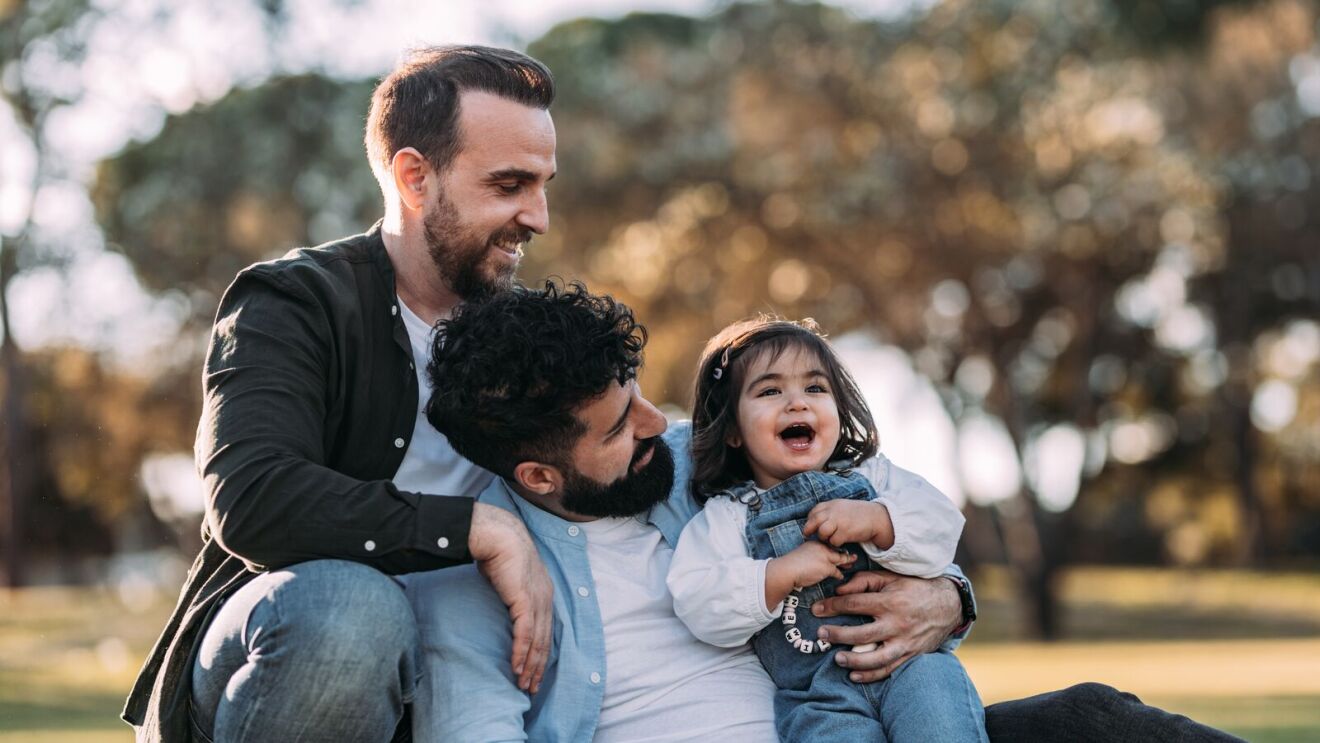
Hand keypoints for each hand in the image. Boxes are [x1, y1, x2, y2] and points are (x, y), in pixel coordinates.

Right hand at [468, 502, 553, 693]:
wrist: (497, 534)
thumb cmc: (499, 552)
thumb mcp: (509, 577)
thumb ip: (511, 594)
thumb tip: (504, 603)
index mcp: (544, 592)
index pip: (546, 630)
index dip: (542, 653)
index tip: (535, 671)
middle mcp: (545, 598)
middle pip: (546, 641)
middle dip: (539, 667)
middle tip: (532, 688)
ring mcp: (537, 601)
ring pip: (537, 642)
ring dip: (530, 666)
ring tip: (524, 685)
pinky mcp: (525, 602)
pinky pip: (525, 635)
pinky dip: (521, 654)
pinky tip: (516, 668)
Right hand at [777, 540, 856, 587]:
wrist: (787, 570)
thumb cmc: (791, 564)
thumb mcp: (802, 554)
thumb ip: (812, 555)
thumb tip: (817, 562)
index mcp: (815, 543)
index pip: (829, 545)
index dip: (836, 548)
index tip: (840, 551)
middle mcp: (821, 548)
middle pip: (837, 550)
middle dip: (845, 554)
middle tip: (852, 556)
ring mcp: (825, 557)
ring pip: (840, 559)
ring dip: (846, 562)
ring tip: (851, 563)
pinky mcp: (827, 568)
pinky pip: (836, 572)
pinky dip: (839, 575)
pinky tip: (840, 577)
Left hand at [802, 499, 892, 547]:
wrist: (876, 517)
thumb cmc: (857, 514)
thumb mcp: (841, 507)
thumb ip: (829, 511)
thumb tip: (815, 520)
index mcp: (831, 504)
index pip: (813, 513)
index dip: (810, 522)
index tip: (812, 528)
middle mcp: (833, 511)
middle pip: (813, 522)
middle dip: (809, 530)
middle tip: (810, 536)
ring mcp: (839, 521)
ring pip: (822, 532)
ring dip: (824, 538)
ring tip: (829, 539)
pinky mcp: (845, 532)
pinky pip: (833, 541)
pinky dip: (835, 544)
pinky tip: (840, 542)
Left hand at [811, 569, 961, 681]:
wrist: (949, 604)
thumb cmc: (915, 588)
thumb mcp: (891, 577)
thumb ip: (864, 581)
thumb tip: (839, 590)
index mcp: (890, 601)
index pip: (854, 604)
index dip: (832, 606)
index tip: (817, 609)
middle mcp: (897, 624)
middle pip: (860, 634)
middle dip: (837, 635)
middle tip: (821, 634)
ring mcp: (904, 642)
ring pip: (875, 658)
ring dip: (853, 660)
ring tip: (837, 659)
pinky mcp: (910, 654)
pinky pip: (889, 668)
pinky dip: (871, 675)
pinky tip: (855, 676)